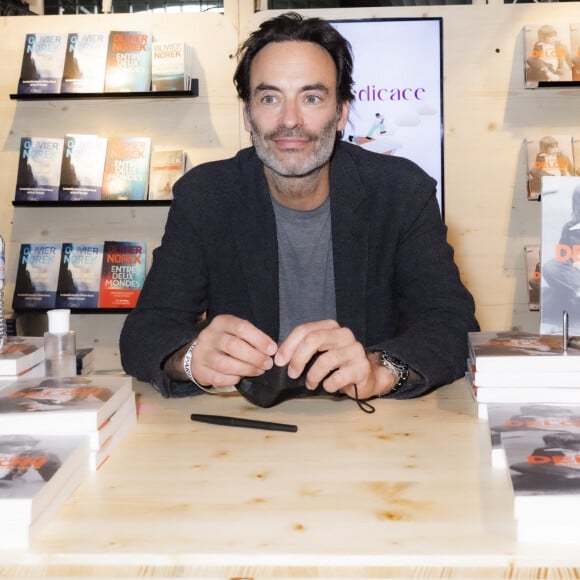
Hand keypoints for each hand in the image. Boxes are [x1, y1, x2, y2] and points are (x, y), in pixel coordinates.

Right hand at [187, 315, 276, 387]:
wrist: (200, 352)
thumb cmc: (227, 341)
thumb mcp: (237, 332)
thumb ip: (252, 338)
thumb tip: (271, 351)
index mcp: (222, 322)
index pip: (241, 327)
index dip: (260, 339)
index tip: (272, 350)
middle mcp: (209, 335)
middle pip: (233, 346)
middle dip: (254, 357)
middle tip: (267, 364)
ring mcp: (202, 353)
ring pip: (225, 364)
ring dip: (246, 369)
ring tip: (258, 371)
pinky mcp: (199, 370)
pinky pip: (218, 378)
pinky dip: (232, 379)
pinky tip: (240, 377)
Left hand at [274, 320, 397, 398]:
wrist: (366, 376)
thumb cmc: (337, 364)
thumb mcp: (320, 352)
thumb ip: (303, 349)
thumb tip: (279, 358)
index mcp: (330, 327)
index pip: (304, 330)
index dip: (288, 345)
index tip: (279, 361)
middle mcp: (344, 334)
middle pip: (313, 339)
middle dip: (298, 358)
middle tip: (292, 374)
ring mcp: (355, 350)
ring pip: (325, 360)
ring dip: (312, 376)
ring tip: (310, 384)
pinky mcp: (362, 367)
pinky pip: (338, 377)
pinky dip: (328, 385)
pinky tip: (327, 386)